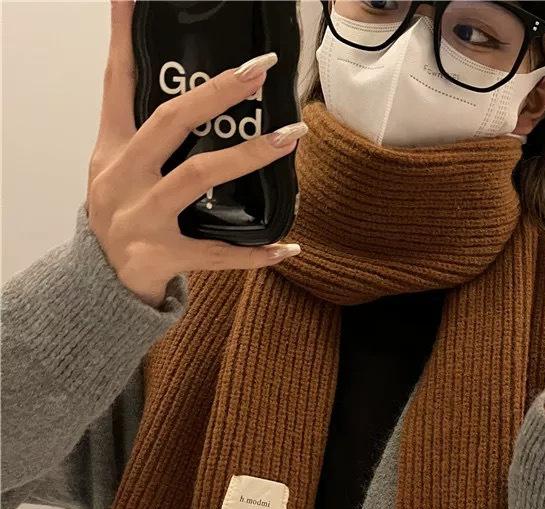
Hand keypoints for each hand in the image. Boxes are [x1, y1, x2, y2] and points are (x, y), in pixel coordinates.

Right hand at [86, 1, 307, 307]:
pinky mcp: (162, 257)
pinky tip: (289, 248)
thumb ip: (145, 136)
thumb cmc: (122, 217)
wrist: (102, 283)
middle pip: (170, 123)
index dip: (126, 38)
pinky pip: (217, 254)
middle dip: (216, 93)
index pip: (117, 84)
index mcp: (112, 151)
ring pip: (198, 178)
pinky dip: (254, 253)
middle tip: (260, 70)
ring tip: (292, 137)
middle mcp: (122, 179)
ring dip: (249, 155)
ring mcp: (141, 219)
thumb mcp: (119, 170)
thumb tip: (193, 95)